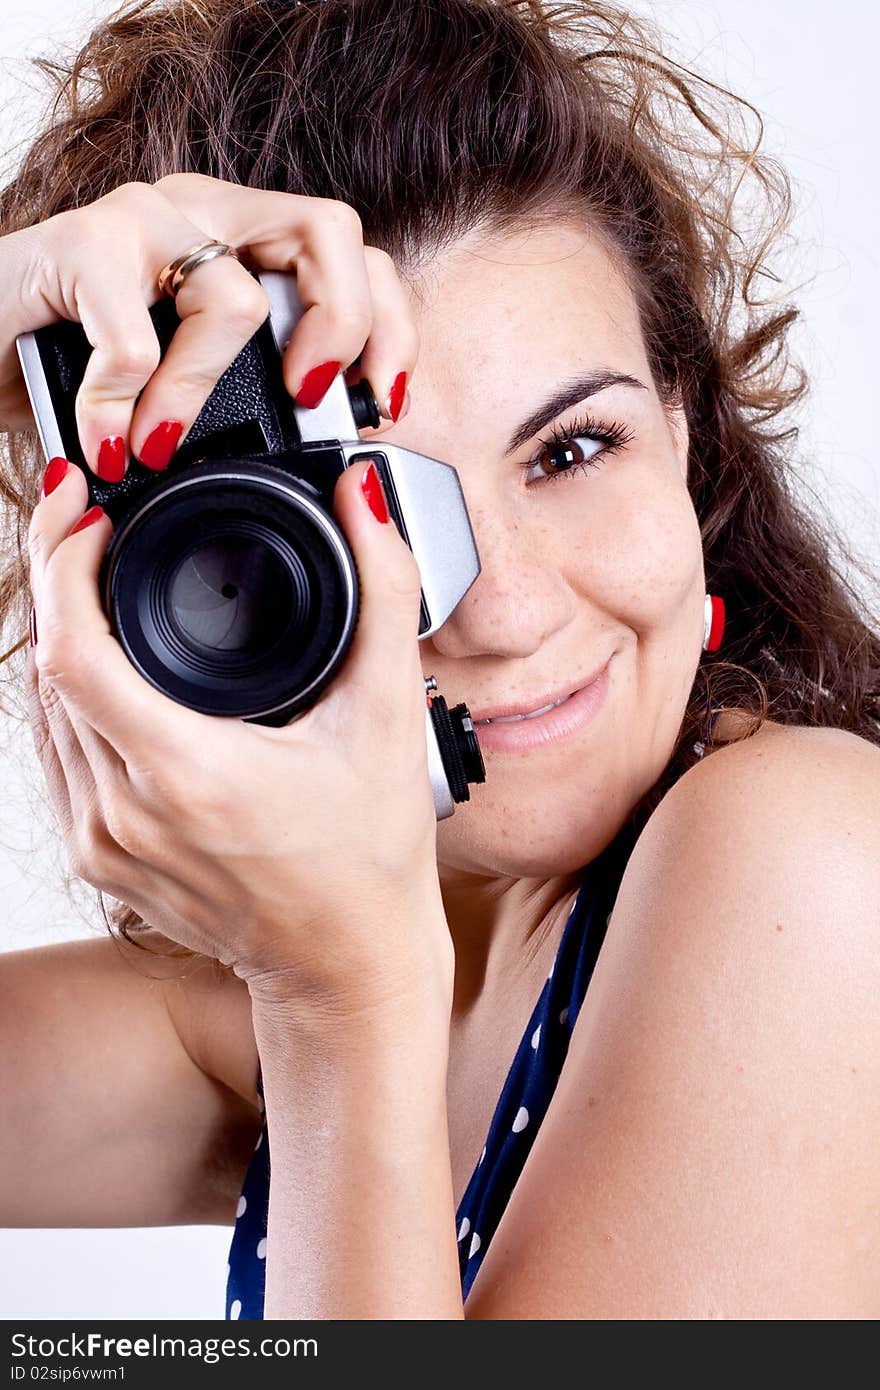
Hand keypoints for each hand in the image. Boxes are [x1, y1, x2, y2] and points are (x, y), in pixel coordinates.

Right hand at [1, 172, 412, 452]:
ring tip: (160, 446)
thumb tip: (329, 454)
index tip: (382, 406)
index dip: (388, 329)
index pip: (356, 255)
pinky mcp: (79, 243)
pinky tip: (106, 442)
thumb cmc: (85, 364)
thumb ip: (253, 391)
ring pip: (236, 299)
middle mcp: (207, 212)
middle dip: (341, 330)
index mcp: (247, 239)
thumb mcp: (191, 378)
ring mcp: (145, 219)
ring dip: (203, 395)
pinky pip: (134, 343)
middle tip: (307, 402)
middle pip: (329, 233)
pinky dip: (123, 408)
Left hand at [26, 455, 450, 1011]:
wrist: (348, 962)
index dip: (64, 568)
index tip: (94, 518)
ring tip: (93, 577)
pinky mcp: (98, 862)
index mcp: (189, 774)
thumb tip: (362, 501)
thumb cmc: (371, 856)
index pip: (72, 652)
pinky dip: (68, 699)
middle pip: (46, 669)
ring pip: (43, 713)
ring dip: (58, 637)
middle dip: (57, 581)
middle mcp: (126, 814)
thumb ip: (384, 593)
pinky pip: (57, 758)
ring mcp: (103, 844)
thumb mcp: (390, 715)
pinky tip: (99, 665)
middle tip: (89, 523)